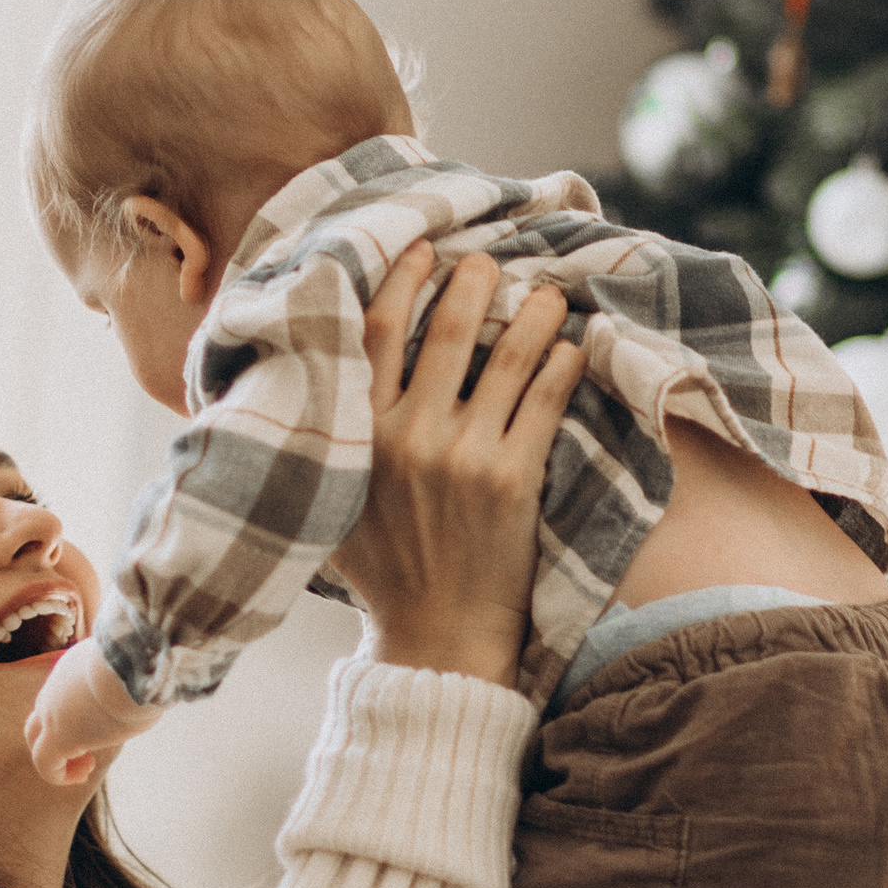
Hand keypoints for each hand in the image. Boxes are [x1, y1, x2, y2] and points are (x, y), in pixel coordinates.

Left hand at [25, 638, 162, 788]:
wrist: (136, 661)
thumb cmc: (146, 662)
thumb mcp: (136, 666)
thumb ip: (137, 679)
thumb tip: (159, 685)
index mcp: (74, 670)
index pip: (60, 694)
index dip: (74, 716)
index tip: (100, 727)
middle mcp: (57, 689)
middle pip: (39, 715)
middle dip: (56, 738)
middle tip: (86, 754)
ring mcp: (53, 711)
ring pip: (35, 737)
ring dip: (59, 758)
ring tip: (86, 767)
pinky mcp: (60, 736)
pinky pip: (45, 763)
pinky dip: (59, 774)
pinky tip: (83, 774)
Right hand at [328, 248, 580, 686]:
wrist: (434, 637)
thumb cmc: (382, 570)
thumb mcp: (332, 500)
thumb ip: (327, 438)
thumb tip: (316, 370)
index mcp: (358, 434)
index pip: (379, 330)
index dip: (404, 279)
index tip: (425, 250)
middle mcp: (407, 437)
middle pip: (447, 331)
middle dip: (474, 283)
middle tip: (491, 262)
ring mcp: (461, 457)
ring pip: (505, 359)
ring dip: (531, 314)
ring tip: (549, 292)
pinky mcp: (511, 480)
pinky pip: (542, 403)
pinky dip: (559, 366)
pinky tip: (571, 348)